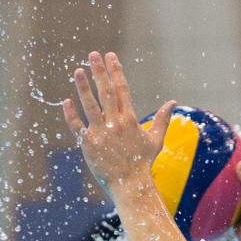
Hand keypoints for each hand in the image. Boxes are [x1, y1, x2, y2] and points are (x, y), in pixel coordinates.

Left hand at [62, 51, 174, 196]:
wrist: (130, 186)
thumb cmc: (142, 163)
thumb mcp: (156, 140)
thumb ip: (163, 119)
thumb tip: (173, 102)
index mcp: (130, 120)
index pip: (122, 89)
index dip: (116, 71)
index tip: (110, 56)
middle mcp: (116, 124)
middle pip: (107, 92)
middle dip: (100, 72)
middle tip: (93, 54)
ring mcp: (101, 134)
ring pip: (90, 106)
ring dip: (83, 87)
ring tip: (78, 70)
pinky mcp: (89, 145)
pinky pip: (77, 127)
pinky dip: (71, 114)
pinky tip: (67, 101)